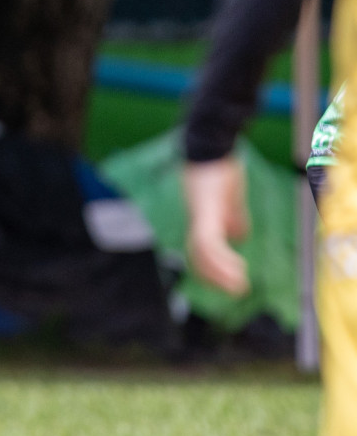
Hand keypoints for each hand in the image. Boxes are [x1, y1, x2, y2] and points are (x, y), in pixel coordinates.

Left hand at [182, 156, 250, 295]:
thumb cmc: (220, 166)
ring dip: (220, 271)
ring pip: (203, 252)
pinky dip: (221, 257)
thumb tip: (239, 235)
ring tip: (239, 285)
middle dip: (215, 276)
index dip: (212, 268)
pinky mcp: (205, 210)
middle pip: (198, 256)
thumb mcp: (229, 197)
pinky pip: (208, 240)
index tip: (229, 281)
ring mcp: (199, 215)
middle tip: (236, 291)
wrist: (211, 144)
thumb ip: (233, 216)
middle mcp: (196, 219)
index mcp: (201, 219)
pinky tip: (237, 267)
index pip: (201, 251)